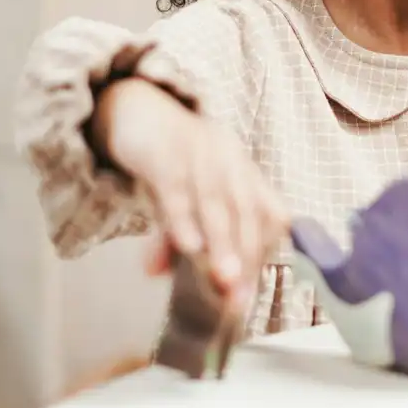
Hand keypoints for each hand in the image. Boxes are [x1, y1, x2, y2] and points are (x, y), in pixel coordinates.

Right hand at [92, 78, 289, 306]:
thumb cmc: (169, 158)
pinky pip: (178, 186)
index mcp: (243, 171)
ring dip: (222, 243)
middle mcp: (230, 158)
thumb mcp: (178, 196)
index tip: (248, 296)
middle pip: (247, 210)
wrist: (138, 107)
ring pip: (217, 200)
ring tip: (223, 280)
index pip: (269, 213)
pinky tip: (186, 246)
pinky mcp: (168, 148)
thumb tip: (157, 274)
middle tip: (240, 300)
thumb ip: (173, 233)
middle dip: (247, 256)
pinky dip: (183, 218)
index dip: (262, 254)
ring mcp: (202, 150)